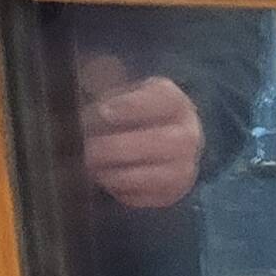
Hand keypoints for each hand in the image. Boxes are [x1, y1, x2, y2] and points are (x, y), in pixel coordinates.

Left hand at [76, 53, 205, 209]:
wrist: (159, 141)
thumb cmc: (130, 111)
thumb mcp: (119, 87)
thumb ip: (102, 78)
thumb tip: (88, 79)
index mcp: (174, 102)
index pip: (162, 100)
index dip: (132, 106)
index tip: (103, 111)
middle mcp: (188, 135)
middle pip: (162, 142)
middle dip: (119, 146)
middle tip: (87, 148)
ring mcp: (185, 168)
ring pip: (158, 175)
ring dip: (119, 173)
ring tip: (90, 168)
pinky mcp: (173, 194)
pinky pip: (150, 197)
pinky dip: (123, 192)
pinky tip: (104, 180)